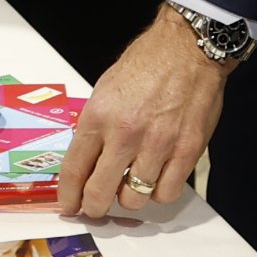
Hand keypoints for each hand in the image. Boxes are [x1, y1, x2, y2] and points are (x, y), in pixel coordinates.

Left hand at [55, 12, 231, 221]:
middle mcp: (125, 134)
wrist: (187, 48)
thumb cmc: (147, 63)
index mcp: (98, 116)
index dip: (69, 196)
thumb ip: (95, 126)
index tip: (70, 205)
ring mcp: (157, 144)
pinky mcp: (186, 150)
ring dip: (129, 198)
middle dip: (93, 208)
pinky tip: (156, 179)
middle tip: (96, 207)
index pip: (74, 170)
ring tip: (131, 185)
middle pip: (99, 194)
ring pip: (134, 199)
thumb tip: (86, 160)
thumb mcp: (104, 89)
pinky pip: (166, 193)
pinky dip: (158, 193)